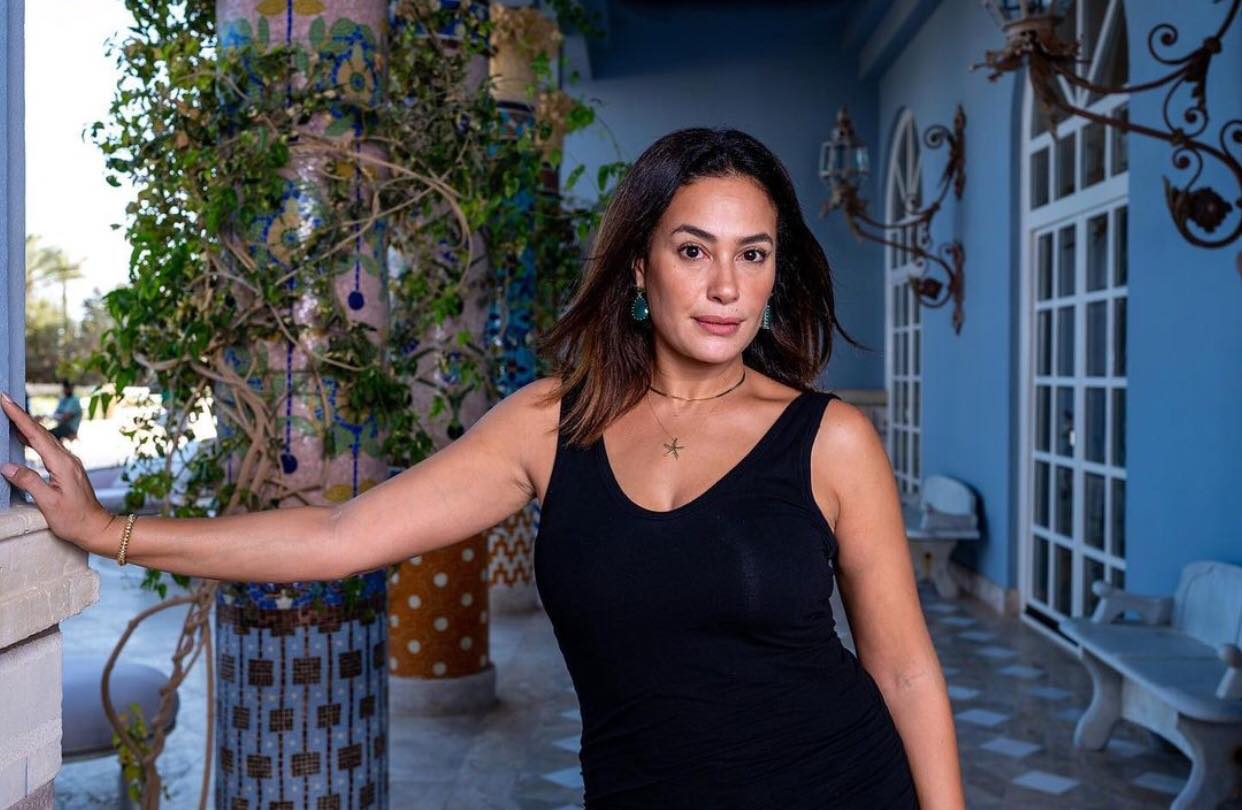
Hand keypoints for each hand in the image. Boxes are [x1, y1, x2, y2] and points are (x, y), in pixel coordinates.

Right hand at [1, 391, 116, 554]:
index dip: (19, 417)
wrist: (96, 527)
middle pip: (41, 432)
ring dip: (27, 425)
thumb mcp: (49, 503)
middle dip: (21, 415)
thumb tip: (7, 466)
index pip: (36, 435)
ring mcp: (69, 463)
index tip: (6, 400)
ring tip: (10, 413)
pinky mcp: (67, 469)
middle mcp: (67, 459)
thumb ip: (29, 482)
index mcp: (62, 464)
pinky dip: (33, 439)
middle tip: (4, 399)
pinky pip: (47, 448)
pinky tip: (24, 438)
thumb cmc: (74, 519)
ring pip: (45, 438)